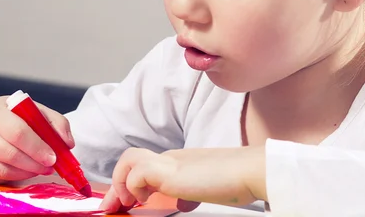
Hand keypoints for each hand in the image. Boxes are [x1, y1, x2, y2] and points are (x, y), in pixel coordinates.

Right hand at [0, 96, 74, 183]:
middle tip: (49, 167)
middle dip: (34, 164)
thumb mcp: (36, 112)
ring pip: (1, 169)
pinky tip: (23, 172)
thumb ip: (56, 123)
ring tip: (39, 169)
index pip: (17, 132)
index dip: (37, 147)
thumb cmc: (16, 117)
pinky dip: (11, 179)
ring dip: (25, 173)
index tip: (53, 157)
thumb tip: (67, 143)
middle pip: (9, 153)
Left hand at [99, 146, 266, 212]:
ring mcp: (170, 162)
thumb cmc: (238, 180)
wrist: (251, 171)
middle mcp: (172, 157)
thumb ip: (192, 192)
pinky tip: (144, 200)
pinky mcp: (169, 170)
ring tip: (127, 203)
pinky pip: (137, 172)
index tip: (125, 202)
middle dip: (117, 183)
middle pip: (132, 159)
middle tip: (113, 206)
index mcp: (180, 161)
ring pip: (129, 159)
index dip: (130, 182)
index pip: (146, 165)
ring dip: (121, 182)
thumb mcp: (207, 189)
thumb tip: (184, 201)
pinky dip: (134, 186)